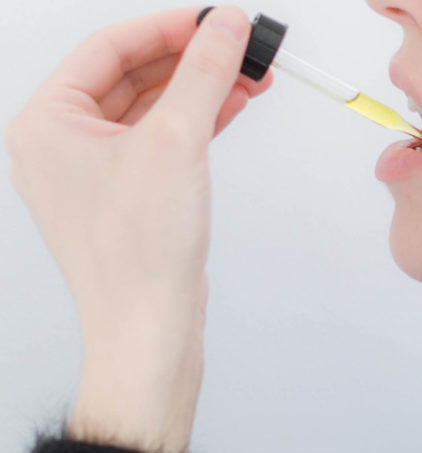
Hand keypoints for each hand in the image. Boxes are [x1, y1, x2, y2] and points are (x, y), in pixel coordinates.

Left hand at [3, 5, 273, 452]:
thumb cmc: (138, 254)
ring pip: (151, 109)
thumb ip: (204, 73)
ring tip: (249, 76)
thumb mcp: (176, 142)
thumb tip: (226, 26)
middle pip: (132, 76)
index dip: (168, 29)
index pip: (109, 48)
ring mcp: (94, 173)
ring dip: (201, 91)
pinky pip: (161, 142)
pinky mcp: (128, 197)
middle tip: (240, 47)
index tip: (216, 21)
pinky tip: (232, 109)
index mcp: (47, 123)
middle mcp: (62, 145)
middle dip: (191, 60)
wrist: (149, 329)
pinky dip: (197, 123)